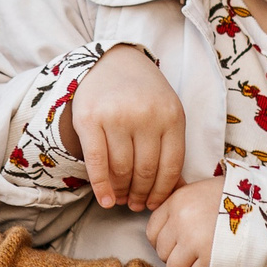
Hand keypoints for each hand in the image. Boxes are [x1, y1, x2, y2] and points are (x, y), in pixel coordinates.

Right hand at [58, 44, 186, 210]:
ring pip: (121, 169)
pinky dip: (101, 187)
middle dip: (141, 195)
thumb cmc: (143, 94)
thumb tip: (177, 190)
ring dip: (121, 192)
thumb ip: (171, 146)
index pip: (171, 166)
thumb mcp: (166, 113)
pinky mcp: (89, 119)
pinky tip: (105, 200)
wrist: (112, 62)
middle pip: (145, 171)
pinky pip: (96, 162)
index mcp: (171, 115)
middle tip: (136, 205)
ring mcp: (117, 117)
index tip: (154, 204)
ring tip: (121, 199)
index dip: (162, 191)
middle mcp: (145, 116)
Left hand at [147, 176, 223, 266]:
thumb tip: (165, 226)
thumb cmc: (239, 198)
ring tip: (204, 261)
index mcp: (179, 201)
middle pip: (162, 251)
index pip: (152, 230)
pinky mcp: (210, 261)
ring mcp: (195, 242)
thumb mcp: (204, 191)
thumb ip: (183, 206)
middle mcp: (182, 221)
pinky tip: (216, 264)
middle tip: (195, 252)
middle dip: (176, 255)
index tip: (178, 241)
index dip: (165, 239)